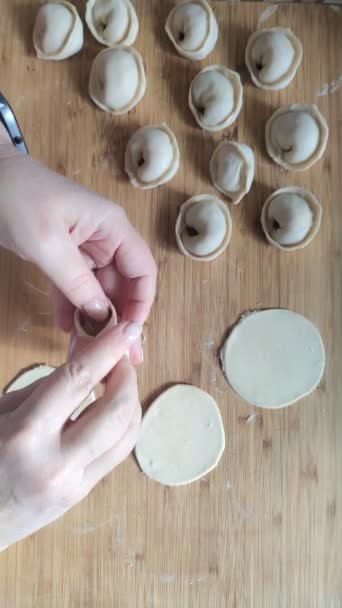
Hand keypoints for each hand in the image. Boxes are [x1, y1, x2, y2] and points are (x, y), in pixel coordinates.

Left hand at [0, 128, 156, 330]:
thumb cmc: (17, 198)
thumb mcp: (47, 244)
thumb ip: (77, 282)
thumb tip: (102, 317)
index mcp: (112, 228)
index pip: (142, 271)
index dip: (142, 303)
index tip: (130, 334)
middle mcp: (105, 238)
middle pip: (123, 284)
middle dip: (118, 318)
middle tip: (114, 354)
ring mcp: (85, 247)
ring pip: (99, 290)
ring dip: (94, 318)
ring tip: (88, 348)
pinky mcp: (65, 255)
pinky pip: (75, 286)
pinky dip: (72, 307)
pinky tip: (66, 329)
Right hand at [0, 321, 141, 549]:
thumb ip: (43, 389)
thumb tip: (85, 363)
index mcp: (25, 434)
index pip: (78, 380)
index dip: (108, 348)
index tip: (126, 328)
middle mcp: (56, 462)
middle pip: (116, 410)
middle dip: (127, 375)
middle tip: (120, 356)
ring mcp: (73, 485)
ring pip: (127, 434)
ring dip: (130, 400)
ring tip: (118, 380)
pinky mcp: (81, 496)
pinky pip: (116, 453)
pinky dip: (122, 424)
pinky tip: (111, 409)